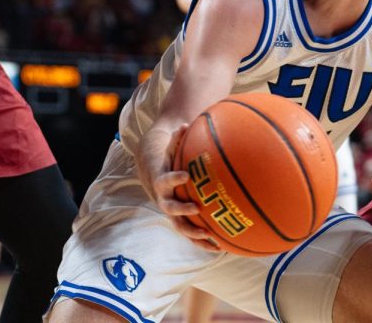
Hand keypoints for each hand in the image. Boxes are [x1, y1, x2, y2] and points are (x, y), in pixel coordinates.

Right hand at [138, 125, 219, 251]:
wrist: (152, 164)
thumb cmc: (166, 150)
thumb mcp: (169, 140)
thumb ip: (177, 136)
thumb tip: (187, 123)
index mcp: (160, 178)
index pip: (164, 180)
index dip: (173, 179)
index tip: (185, 176)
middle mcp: (162, 197)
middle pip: (169, 208)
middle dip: (182, 210)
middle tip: (196, 209)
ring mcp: (170, 209)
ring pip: (179, 226)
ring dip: (194, 234)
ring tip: (212, 240)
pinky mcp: (178, 217)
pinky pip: (189, 232)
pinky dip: (201, 241)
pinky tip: (220, 248)